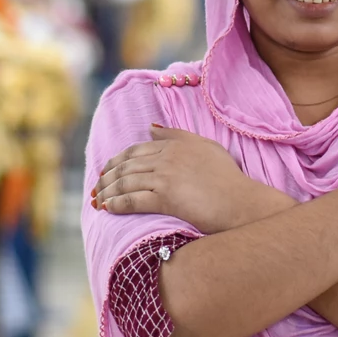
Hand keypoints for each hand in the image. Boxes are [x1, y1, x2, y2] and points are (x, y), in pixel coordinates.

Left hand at [93, 125, 291, 232]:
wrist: (241, 203)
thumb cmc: (229, 179)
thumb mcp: (207, 148)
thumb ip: (178, 135)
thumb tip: (152, 128)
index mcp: (176, 144)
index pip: (137, 149)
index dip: (118, 159)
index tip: (107, 169)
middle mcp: (168, 157)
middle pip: (127, 165)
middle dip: (107, 176)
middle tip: (96, 186)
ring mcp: (165, 177)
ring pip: (126, 182)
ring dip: (107, 191)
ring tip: (97, 199)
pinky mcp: (165, 198)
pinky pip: (133, 200)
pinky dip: (116, 204)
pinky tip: (107, 208)